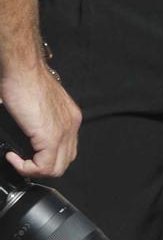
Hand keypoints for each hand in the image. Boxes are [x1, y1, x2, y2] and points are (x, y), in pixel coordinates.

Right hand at [0, 61, 79, 177]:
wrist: (22, 69)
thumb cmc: (25, 81)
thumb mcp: (38, 107)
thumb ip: (40, 123)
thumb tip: (29, 139)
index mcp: (70, 118)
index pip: (66, 150)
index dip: (46, 158)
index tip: (27, 155)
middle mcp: (72, 125)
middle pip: (64, 162)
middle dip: (40, 168)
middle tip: (22, 161)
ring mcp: (64, 131)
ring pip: (56, 168)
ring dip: (34, 170)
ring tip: (17, 160)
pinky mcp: (51, 136)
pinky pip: (44, 167)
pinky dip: (26, 168)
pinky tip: (13, 157)